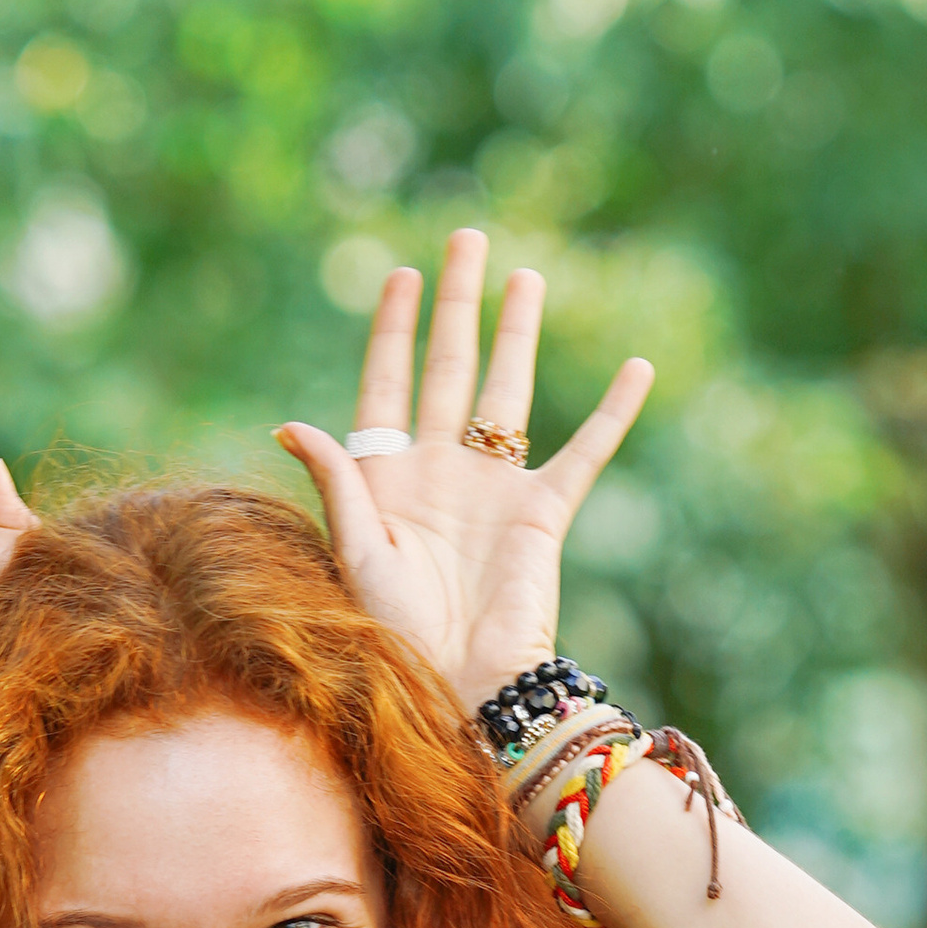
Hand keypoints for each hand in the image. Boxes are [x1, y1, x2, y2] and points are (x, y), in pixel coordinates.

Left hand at [275, 228, 652, 715]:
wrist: (464, 688)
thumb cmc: (399, 637)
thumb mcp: (358, 555)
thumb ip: (337, 483)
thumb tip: (289, 424)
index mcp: (389, 482)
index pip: (387, 385)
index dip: (394, 330)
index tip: (400, 276)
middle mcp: (441, 474)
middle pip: (449, 369)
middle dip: (457, 305)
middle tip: (465, 239)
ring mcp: (493, 490)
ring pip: (508, 392)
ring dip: (517, 334)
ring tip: (524, 276)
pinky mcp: (541, 514)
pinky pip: (586, 451)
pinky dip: (613, 412)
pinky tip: (637, 369)